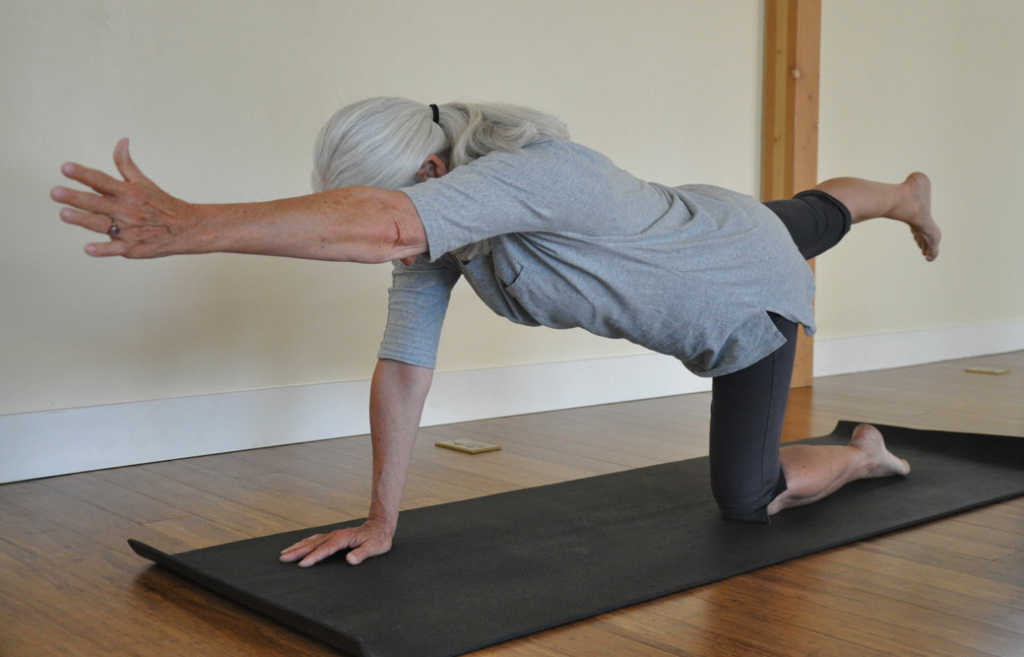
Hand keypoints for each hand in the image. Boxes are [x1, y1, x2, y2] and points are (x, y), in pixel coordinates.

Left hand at [51, 138, 195, 257]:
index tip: (64, 167)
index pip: (101, 180)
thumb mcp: (143, 181)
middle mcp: (126, 210)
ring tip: (63, 214)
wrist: (185, 228)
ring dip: (83, 219)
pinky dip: (103, 249)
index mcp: (127, 192)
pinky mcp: (133, 248)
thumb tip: (122, 140)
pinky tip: (88, 249)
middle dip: (75, 197)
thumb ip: (126, 164)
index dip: (83, 174)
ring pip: (101, 224)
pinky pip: (116, 249)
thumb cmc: (161, 203)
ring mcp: (129, 229)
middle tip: (54, 192)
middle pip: (96, 202)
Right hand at [279, 518, 394, 566]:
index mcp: (344, 538)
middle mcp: (336, 535)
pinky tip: (298, 546)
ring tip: (284, 553)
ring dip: (298, 547)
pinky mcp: (333, 537)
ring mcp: (333, 535)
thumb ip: (362, 554)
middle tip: (283, 558)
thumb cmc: (378, 539)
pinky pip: (315, 539)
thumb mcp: (374, 548)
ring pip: (312, 541)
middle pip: (313, 544)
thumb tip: (350, 560)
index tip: (302, 564)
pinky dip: (304, 543)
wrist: (381, 526)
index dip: (314, 557)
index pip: (326, 549)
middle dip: (297, 551)